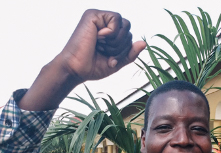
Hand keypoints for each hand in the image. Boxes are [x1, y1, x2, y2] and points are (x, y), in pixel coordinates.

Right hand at [18, 9, 144, 110]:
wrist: (76, 69)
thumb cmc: (92, 67)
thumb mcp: (117, 62)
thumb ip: (130, 53)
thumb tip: (144, 43)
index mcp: (109, 33)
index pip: (129, 36)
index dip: (124, 50)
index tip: (110, 59)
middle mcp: (104, 24)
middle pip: (129, 29)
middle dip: (121, 47)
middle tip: (105, 53)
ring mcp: (98, 18)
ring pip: (125, 24)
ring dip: (116, 42)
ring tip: (101, 46)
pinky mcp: (93, 15)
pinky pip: (116, 19)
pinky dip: (111, 33)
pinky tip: (98, 38)